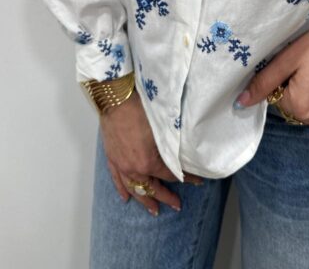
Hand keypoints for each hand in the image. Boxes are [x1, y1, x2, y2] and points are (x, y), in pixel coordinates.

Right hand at [99, 88, 203, 214]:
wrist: (116, 99)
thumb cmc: (140, 109)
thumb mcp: (162, 129)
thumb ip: (171, 146)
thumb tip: (182, 155)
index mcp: (148, 162)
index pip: (171, 175)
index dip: (185, 178)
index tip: (196, 181)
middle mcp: (133, 168)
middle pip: (152, 188)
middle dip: (165, 197)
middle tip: (176, 205)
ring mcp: (121, 165)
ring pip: (134, 189)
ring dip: (144, 200)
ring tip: (154, 209)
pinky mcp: (111, 158)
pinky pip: (117, 179)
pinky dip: (122, 190)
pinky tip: (126, 198)